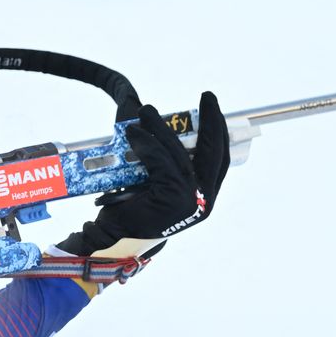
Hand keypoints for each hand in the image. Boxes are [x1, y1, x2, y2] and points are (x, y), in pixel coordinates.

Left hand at [58, 92, 228, 256]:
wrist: (115, 239)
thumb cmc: (135, 212)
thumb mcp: (157, 184)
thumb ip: (167, 163)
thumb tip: (160, 126)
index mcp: (205, 196)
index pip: (219, 159)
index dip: (220, 131)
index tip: (214, 108)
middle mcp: (204, 199)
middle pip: (211, 151)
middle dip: (211, 120)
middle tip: (207, 96)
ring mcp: (190, 199)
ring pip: (178, 153)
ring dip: (162, 128)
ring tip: (147, 112)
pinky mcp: (172, 196)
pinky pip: (159, 161)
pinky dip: (146, 143)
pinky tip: (133, 132)